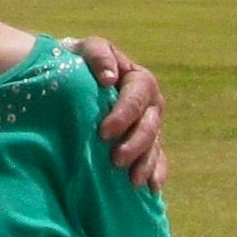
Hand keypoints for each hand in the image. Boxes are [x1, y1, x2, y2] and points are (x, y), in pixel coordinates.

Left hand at [76, 36, 168, 188]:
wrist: (79, 78)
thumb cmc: (83, 62)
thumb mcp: (88, 50)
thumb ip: (99, 56)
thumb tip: (109, 78)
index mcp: (139, 80)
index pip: (137, 98)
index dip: (123, 115)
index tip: (103, 132)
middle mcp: (151, 104)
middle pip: (149, 126)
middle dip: (135, 144)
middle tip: (116, 160)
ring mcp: (151, 125)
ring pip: (154, 146)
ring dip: (146, 163)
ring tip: (133, 181)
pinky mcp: (148, 143)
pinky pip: (158, 159)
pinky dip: (156, 172)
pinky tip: (152, 187)